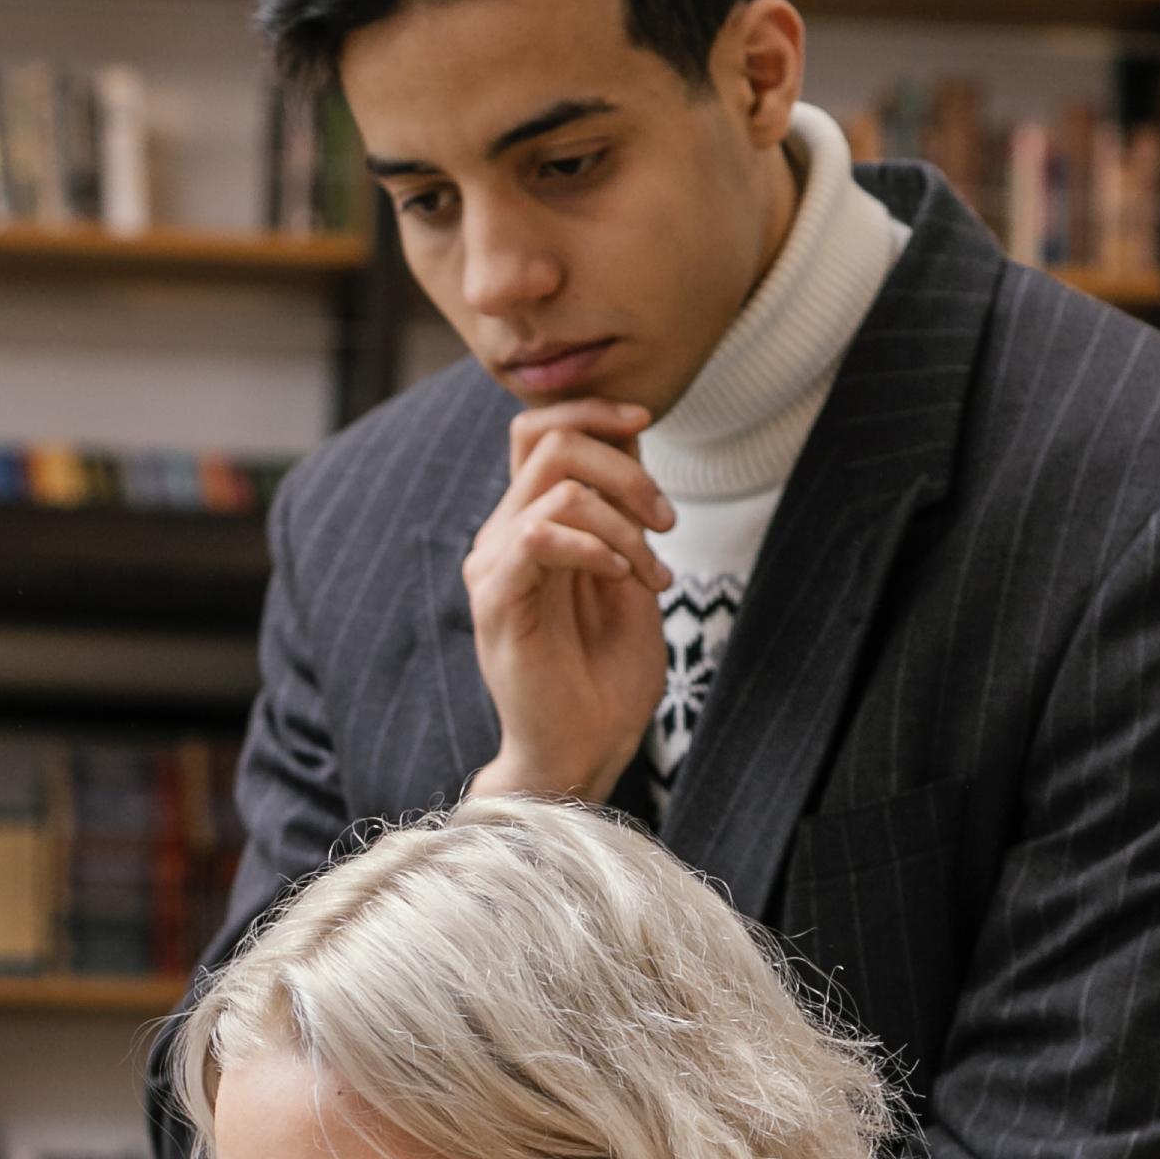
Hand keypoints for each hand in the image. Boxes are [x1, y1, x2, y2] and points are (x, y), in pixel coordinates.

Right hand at [462, 401, 675, 802]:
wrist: (586, 749)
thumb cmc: (607, 674)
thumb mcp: (630, 572)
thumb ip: (621, 507)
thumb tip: (630, 431)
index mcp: (528, 523)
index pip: (537, 429)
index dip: (591, 409)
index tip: (645, 419)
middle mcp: (501, 536)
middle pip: (549, 441)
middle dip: (626, 468)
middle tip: (666, 522)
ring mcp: (493, 566)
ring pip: (555, 485)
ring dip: (623, 519)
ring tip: (652, 570)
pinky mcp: (497, 600)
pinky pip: (540, 534)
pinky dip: (596, 544)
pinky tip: (623, 576)